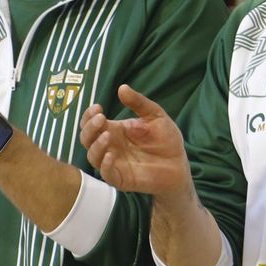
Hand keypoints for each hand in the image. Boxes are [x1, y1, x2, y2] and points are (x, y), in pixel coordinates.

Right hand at [79, 84, 191, 198]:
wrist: (179, 164)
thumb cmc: (166, 140)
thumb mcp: (155, 115)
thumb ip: (138, 103)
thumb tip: (122, 87)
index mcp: (115, 131)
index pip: (91, 123)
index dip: (89, 115)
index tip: (98, 107)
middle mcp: (110, 146)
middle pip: (86, 138)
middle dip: (89, 127)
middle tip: (101, 118)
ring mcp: (114, 163)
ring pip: (92, 156)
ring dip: (96, 145)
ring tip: (107, 135)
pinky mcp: (120, 178)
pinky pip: (106, 173)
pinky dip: (104, 164)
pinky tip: (110, 155)